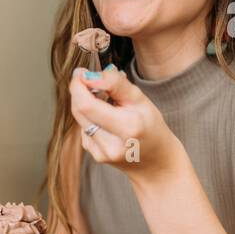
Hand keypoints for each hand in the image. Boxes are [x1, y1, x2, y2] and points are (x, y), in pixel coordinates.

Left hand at [70, 65, 181, 181]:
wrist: (156, 161)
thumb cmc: (151, 125)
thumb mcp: (140, 99)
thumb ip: (115, 84)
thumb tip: (88, 75)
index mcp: (127, 127)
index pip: (86, 105)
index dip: (78, 86)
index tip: (81, 72)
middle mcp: (111, 144)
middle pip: (79, 111)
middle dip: (80, 91)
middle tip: (88, 79)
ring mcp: (101, 154)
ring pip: (80, 119)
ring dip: (86, 105)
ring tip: (106, 101)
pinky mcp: (96, 156)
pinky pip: (85, 130)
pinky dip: (91, 119)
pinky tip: (107, 120)